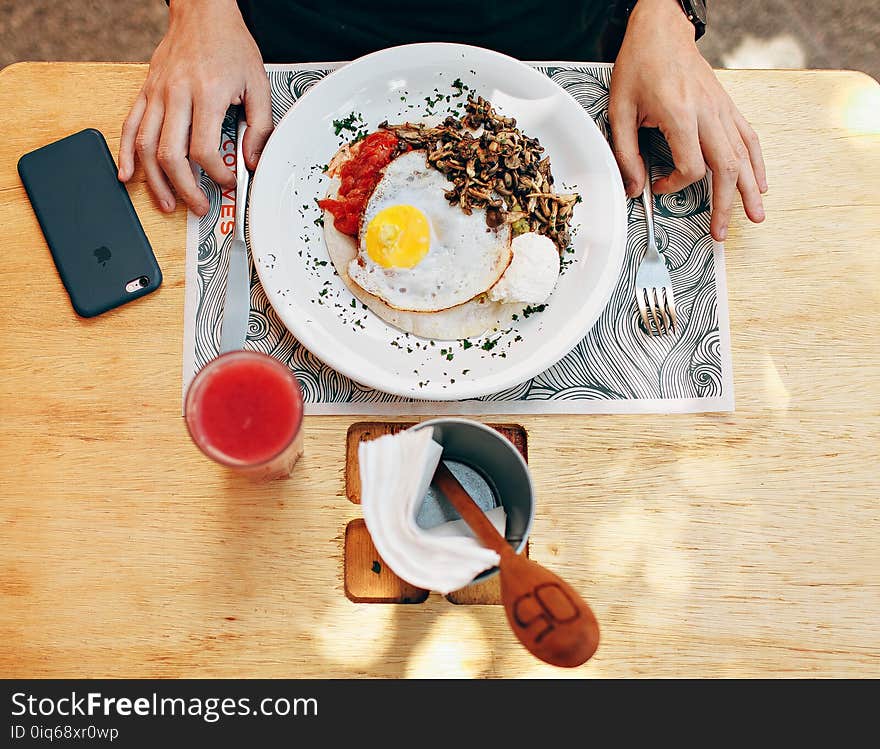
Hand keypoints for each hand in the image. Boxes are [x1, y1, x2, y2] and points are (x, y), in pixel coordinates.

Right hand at [117, 0, 271, 215]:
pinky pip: (130, 126)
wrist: (203, 12)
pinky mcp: (146, 91)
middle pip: (172, 154)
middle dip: (185, 188)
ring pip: (147, 146)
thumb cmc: (230, 45)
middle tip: (198, 206)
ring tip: (168, 203)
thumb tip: (251, 160)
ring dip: (155, 181)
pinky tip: (127, 175)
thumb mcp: (258, 84)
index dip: (217, 174)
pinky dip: (125, 154)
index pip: (205, 148)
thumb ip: (260, 126)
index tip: (227, 182)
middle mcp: (178, 94)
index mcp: (208, 94)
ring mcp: (157, 93)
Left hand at [609, 0, 766, 240]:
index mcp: (681, 115)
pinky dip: (755, 163)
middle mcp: (708, 114)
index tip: (657, 187)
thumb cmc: (639, 66)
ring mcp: (722, 110)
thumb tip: (634, 187)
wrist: (661, 31)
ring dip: (749, 189)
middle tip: (721, 232)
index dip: (674, 185)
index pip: (691, 166)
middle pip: (726, 167)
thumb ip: (625, 153)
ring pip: (743, 155)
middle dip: (726, 204)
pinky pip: (748, 138)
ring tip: (755, 216)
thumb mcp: (619, 111)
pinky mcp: (727, 106)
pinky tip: (758, 183)